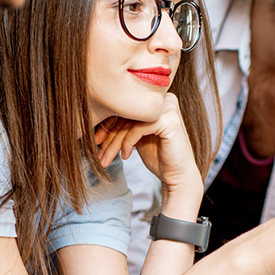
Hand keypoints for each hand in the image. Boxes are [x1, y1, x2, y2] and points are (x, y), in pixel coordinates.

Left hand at [94, 94, 201, 208]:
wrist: (178, 175)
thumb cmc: (158, 156)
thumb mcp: (137, 135)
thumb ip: (125, 123)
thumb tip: (97, 117)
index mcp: (156, 99)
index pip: (126, 107)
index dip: (107, 124)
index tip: (96, 140)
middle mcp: (163, 99)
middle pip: (127, 114)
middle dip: (109, 136)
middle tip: (99, 154)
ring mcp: (168, 108)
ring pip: (130, 122)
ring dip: (114, 143)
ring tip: (107, 159)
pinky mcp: (168, 121)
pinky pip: (137, 128)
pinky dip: (128, 143)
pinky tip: (126, 156)